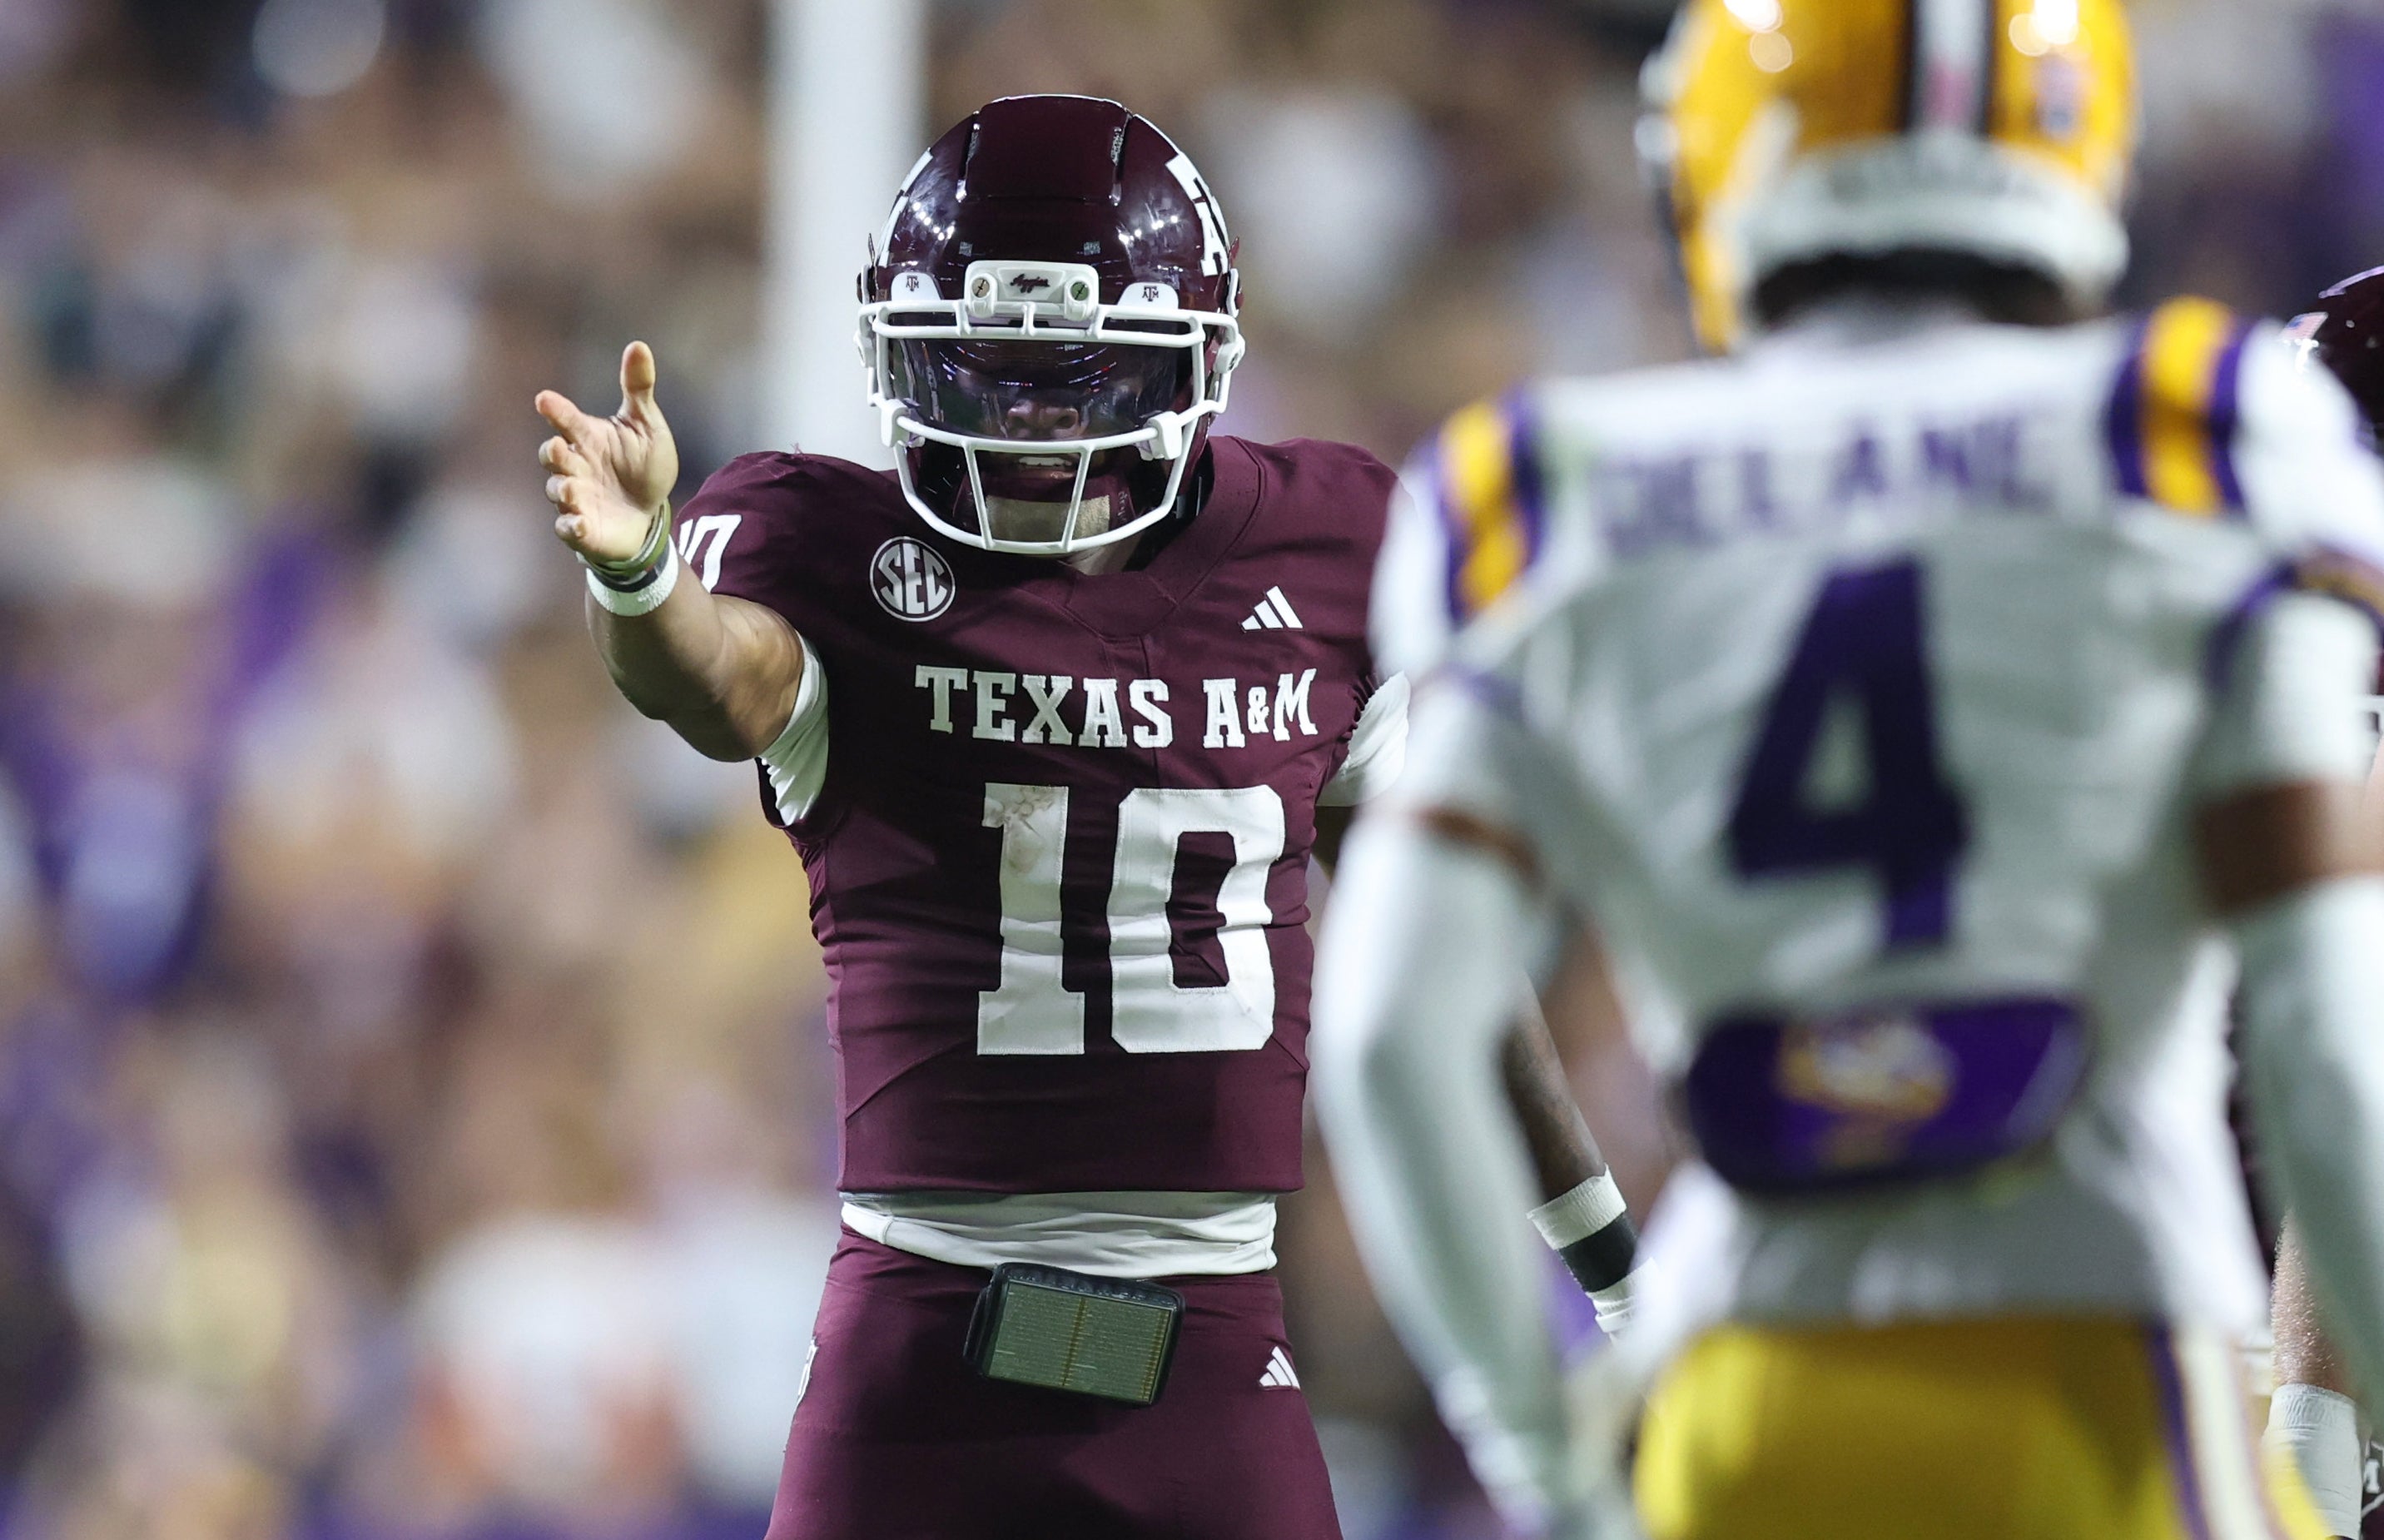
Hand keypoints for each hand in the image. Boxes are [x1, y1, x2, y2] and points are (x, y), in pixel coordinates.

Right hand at [535, 341, 679, 565]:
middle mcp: (575, 465)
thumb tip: (638, 344)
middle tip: (557, 448)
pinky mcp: (581, 527)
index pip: (566, 419)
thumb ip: (638, 388)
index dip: (555, 410)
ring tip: (572, 489)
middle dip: (551, 453)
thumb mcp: (646, 425)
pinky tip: (581, 524)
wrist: (649, 513)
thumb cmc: (642, 465)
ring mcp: (575, 497)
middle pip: (552, 457)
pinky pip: (568, 528)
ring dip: (562, 490)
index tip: (545, 400)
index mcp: (588, 437)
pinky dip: (572, 526)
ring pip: (557, 491)